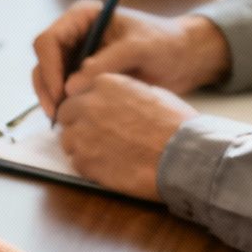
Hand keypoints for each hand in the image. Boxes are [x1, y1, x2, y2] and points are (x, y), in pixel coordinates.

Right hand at [32, 5, 231, 119]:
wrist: (182, 58)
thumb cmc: (165, 43)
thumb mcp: (140, 48)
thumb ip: (107, 62)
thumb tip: (71, 86)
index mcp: (82, 17)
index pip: (48, 41)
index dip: (49, 68)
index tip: (61, 93)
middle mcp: (73, 35)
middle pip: (42, 62)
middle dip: (46, 88)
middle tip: (57, 115)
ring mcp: (74, 56)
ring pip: (47, 79)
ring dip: (51, 99)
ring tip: (63, 120)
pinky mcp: (80, 75)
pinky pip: (61, 91)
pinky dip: (62, 105)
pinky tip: (72, 118)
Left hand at [54, 74, 197, 202]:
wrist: (184, 157)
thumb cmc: (175, 126)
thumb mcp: (151, 94)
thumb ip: (123, 94)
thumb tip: (113, 101)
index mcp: (105, 84)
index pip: (79, 92)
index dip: (87, 107)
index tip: (96, 116)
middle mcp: (88, 105)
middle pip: (67, 114)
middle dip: (78, 124)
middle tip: (97, 137)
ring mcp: (82, 134)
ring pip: (68, 140)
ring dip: (82, 146)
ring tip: (107, 154)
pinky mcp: (83, 161)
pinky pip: (76, 162)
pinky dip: (89, 166)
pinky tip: (110, 167)